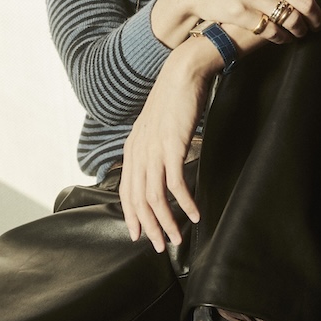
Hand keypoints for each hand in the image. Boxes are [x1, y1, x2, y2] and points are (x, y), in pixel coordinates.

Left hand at [118, 44, 214, 251]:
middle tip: (160, 246)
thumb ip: (152, 149)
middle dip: (148, 227)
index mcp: (132, 150)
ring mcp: (153, 150)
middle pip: (138, 200)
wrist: (182, 74)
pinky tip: (194, 214)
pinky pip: (175, 184)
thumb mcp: (155, 128)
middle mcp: (138, 153)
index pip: (126, 192)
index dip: (131, 216)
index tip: (138, 236)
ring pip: (154, 197)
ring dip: (166, 222)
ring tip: (177, 237)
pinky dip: (184, 203)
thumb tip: (158, 170)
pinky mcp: (172, 146)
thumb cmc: (173, 101)